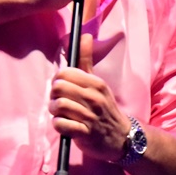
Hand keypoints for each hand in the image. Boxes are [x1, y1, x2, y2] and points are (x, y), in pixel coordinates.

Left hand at [49, 33, 129, 160]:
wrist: (122, 138)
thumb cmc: (105, 108)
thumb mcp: (98, 84)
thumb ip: (87, 61)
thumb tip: (85, 36)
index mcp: (96, 84)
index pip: (66, 73)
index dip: (58, 79)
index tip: (63, 87)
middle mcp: (94, 98)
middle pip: (59, 88)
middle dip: (54, 95)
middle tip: (60, 100)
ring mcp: (90, 117)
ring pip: (58, 105)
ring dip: (54, 111)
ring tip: (60, 113)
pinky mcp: (85, 134)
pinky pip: (61, 125)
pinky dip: (58, 125)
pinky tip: (64, 125)